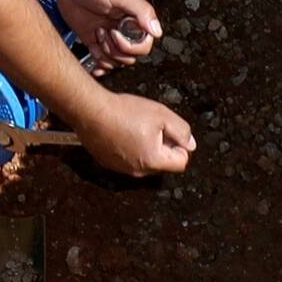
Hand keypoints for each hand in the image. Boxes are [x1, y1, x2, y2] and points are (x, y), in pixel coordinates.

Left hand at [59, 0, 163, 64]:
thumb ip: (142, 11)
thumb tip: (157, 31)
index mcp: (135, 21)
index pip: (143, 47)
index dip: (130, 47)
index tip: (115, 33)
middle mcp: (124, 31)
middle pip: (128, 57)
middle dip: (115, 51)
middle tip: (103, 32)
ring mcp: (109, 37)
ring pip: (114, 61)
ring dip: (105, 55)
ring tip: (96, 34)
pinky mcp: (94, 40)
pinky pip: (100, 60)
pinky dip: (98, 64)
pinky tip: (93, 64)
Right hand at [61, 87, 196, 174]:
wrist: (90, 111)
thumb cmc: (124, 112)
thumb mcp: (162, 114)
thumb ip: (182, 131)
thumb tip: (190, 144)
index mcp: (154, 161)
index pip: (181, 162)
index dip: (179, 145)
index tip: (168, 131)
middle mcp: (138, 171)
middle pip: (162, 163)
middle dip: (162, 147)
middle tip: (151, 126)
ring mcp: (121, 169)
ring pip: (144, 162)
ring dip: (145, 148)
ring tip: (134, 127)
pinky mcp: (108, 163)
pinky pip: (127, 159)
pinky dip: (128, 148)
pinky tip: (121, 131)